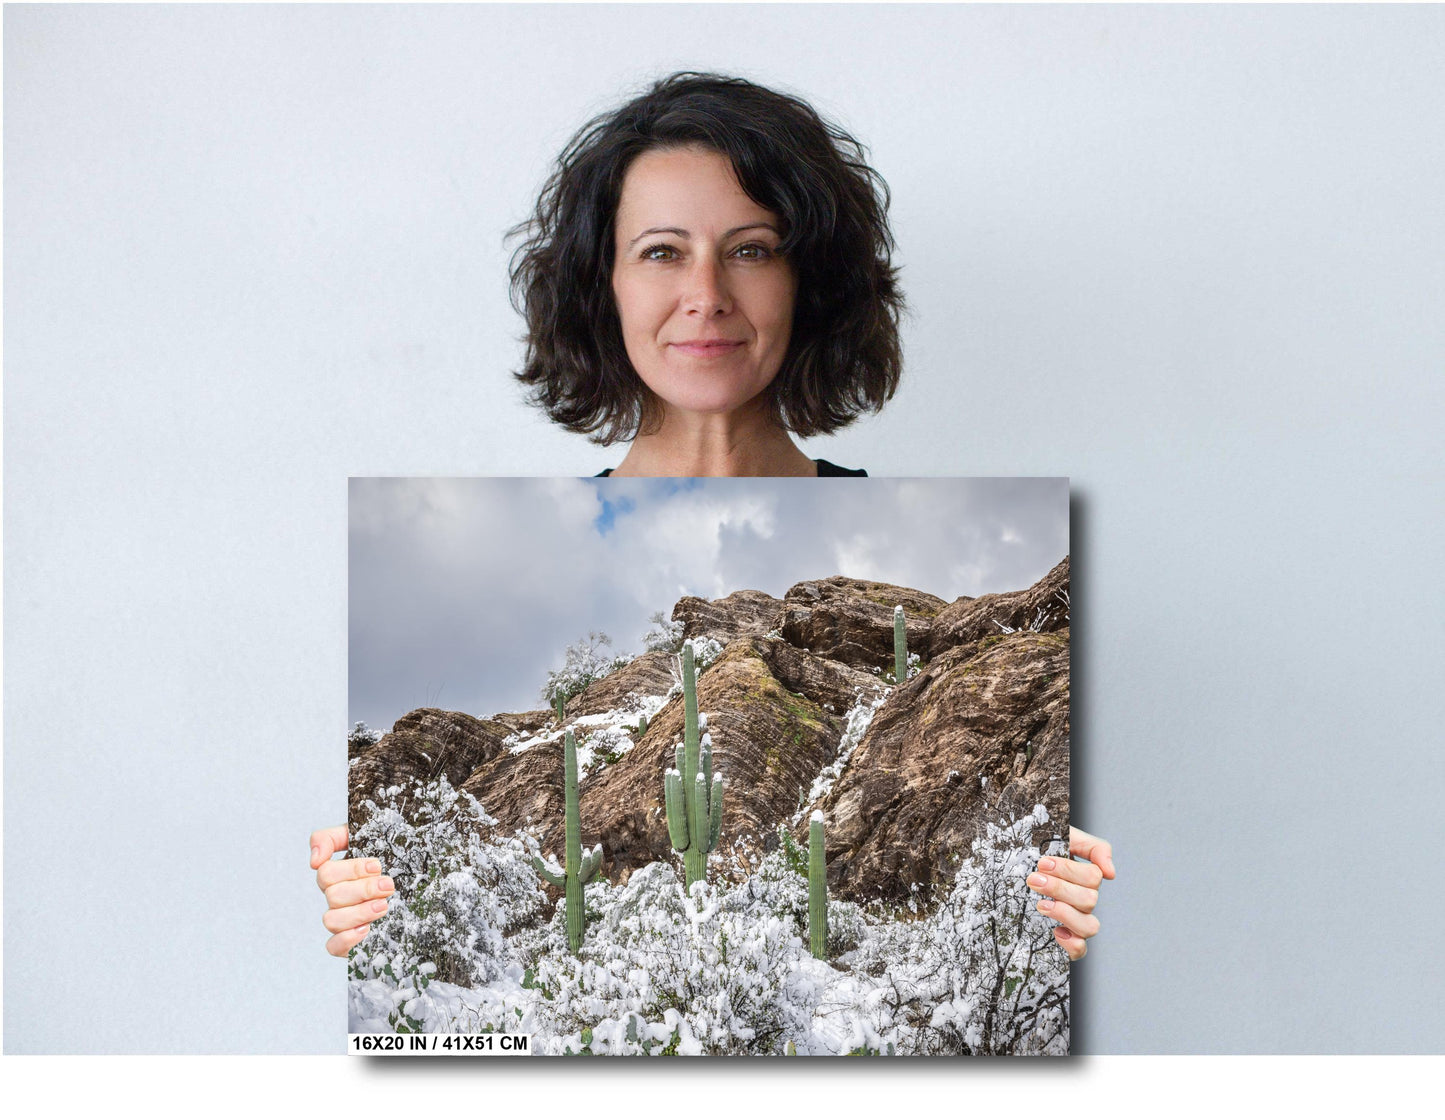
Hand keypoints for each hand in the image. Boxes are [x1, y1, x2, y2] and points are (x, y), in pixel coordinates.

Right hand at [310, 825, 394, 956]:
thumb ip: (331, 838)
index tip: (377, 866)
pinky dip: (346, 940)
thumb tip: (314, 860)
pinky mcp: (351, 941)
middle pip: (333, 896)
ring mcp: (344, 919)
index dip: (351, 870)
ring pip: (331, 920)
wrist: (422, 876)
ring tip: (384, 906)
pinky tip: (366, 929)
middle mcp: (338, 897)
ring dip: (359, 912)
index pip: (326, 873)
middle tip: (388, 885)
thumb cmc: (392, 852)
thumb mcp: (366, 834)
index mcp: (338, 874)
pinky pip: (333, 947)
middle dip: (363, 890)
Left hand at [1028, 826, 1114, 960]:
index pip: (1093, 877)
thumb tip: (1111, 873)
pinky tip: (1055, 931)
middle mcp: (1083, 900)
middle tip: (1033, 880)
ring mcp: (1074, 920)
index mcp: (1084, 877)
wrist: (1006, 862)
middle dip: (1059, 888)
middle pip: (1089, 900)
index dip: (1068, 870)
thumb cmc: (1036, 848)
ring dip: (1065, 914)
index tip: (1042, 863)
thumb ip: (1093, 847)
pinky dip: (1072, 944)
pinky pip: (1079, 950)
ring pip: (1089, 926)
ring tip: (1040, 904)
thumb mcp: (1064, 836)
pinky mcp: (1063, 938)